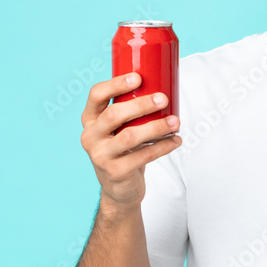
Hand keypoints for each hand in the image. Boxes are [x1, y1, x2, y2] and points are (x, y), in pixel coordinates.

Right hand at [80, 73, 181, 207]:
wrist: (118, 188)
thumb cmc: (123, 149)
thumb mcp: (119, 128)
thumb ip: (130, 111)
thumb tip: (164, 86)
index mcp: (90, 119)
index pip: (96, 95)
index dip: (115, 84)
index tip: (138, 78)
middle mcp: (90, 136)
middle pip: (114, 115)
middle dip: (141, 104)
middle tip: (163, 99)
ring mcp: (101, 156)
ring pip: (129, 136)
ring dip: (156, 127)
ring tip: (175, 121)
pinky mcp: (115, 172)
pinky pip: (143, 156)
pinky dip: (163, 147)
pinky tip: (176, 140)